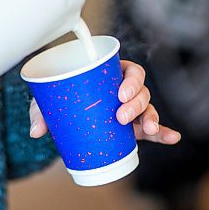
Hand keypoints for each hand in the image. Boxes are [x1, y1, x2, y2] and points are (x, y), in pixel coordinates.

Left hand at [29, 60, 180, 144]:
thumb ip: (42, 112)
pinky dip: (163, 133)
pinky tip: (172, 138)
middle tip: (121, 116)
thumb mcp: (50, 103)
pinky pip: (152, 130)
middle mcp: (125, 91)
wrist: (67, 120)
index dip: (131, 80)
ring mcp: (131, 110)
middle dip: (136, 102)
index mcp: (111, 76)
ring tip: (146, 130)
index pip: (130, 71)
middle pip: (141, 91)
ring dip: (150, 118)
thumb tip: (36, 131)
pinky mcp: (133, 128)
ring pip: (148, 109)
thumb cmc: (62, 102)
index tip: (120, 93)